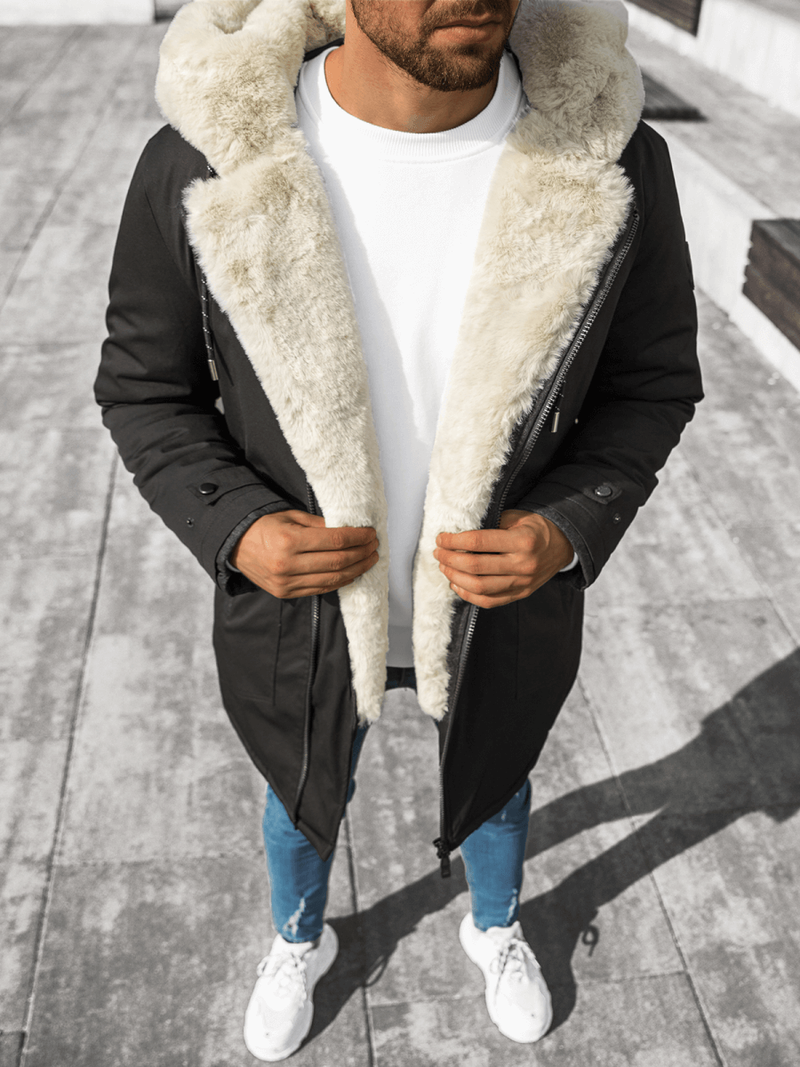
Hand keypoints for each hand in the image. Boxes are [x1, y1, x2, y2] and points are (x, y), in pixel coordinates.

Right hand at [232, 510, 378, 597]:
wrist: (237, 545)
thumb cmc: (265, 527)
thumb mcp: (291, 517)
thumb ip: (319, 525)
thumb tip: (349, 530)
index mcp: (289, 540)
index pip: (335, 540)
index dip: (358, 538)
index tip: (371, 534)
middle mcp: (288, 564)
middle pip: (338, 561)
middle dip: (362, 554)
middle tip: (374, 547)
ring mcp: (286, 582)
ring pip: (333, 578)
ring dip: (356, 570)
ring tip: (369, 560)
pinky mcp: (286, 593)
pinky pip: (321, 589)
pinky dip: (340, 581)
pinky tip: (352, 573)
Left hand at [434, 510, 573, 608]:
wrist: (561, 544)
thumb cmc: (534, 527)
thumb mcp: (516, 517)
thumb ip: (490, 526)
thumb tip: (458, 535)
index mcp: (523, 541)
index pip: (479, 542)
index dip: (454, 541)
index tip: (441, 538)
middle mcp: (523, 565)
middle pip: (476, 567)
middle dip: (450, 560)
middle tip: (438, 552)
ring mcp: (522, 583)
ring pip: (479, 587)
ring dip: (455, 577)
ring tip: (444, 567)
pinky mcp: (520, 594)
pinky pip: (489, 601)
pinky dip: (468, 595)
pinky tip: (456, 584)